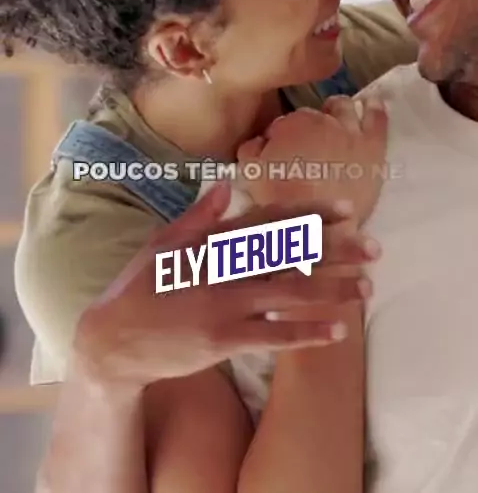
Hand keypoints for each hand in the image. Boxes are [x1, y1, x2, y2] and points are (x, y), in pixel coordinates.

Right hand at [73, 183, 379, 387]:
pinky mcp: (223, 340)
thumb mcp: (162, 243)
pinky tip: (337, 331)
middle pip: (291, 254)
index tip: (346, 209)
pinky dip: (306, 332)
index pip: (270, 220)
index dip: (311, 213)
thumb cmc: (139, 287)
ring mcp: (224, 305)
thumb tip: (222, 186)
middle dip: (336, 250)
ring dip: (333, 291)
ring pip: (290, 294)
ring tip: (367, 288)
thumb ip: (196, 216)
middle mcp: (223, 268)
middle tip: (375, 249)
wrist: (111, 340)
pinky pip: (273, 336)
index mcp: (211, 241)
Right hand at [237, 95, 387, 226]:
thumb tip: (260, 139)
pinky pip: (376, 116)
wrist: (323, 224)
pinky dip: (373, 107)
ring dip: (337, 109)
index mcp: (290, 126)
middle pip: (313, 113)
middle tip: (308, 143)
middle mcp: (321, 120)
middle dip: (309, 124)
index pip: (284, 122)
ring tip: (336, 116)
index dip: (282, 135)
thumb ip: (251, 151)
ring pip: (343, 107)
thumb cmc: (284, 201)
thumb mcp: (253, 176)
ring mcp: (349, 130)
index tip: (282, 150)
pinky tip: (370, 104)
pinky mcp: (373, 144)